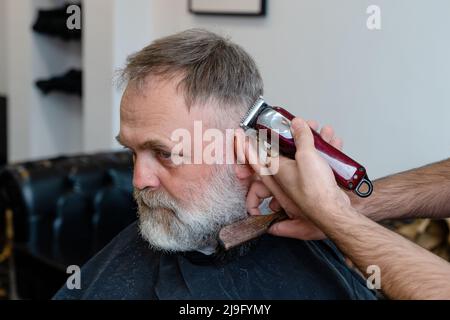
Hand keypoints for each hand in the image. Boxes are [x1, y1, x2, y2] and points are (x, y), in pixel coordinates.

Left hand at [236, 120, 347, 239]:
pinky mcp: (317, 181)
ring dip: (313, 140)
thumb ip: (301, 138)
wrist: (335, 211)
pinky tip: (333, 142)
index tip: (238, 137)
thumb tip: (297, 125)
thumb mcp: (306, 157)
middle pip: (283, 151)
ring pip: (304, 154)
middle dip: (291, 135)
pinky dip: (326, 150)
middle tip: (294, 123)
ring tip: (320, 129)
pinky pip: (319, 161)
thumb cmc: (316, 192)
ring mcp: (301, 178)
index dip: (247, 148)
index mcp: (277, 171)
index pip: (256, 158)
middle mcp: (286, 176)